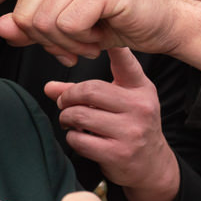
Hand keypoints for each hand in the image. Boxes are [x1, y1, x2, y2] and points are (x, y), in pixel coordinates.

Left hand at [0, 0, 200, 69]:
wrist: (160, 23)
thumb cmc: (108, 23)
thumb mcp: (63, 30)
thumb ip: (29, 28)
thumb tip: (2, 27)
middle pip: (23, 15)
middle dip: (49, 41)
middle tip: (78, 38)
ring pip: (43, 23)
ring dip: (67, 43)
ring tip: (91, 33)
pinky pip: (67, 25)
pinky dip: (83, 41)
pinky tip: (102, 32)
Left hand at [44, 48, 179, 200]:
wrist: (151, 165)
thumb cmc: (130, 126)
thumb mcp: (118, 102)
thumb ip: (85, 91)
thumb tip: (48, 88)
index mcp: (141, 89)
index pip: (125, 62)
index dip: (113, 47)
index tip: (93, 35)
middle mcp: (140, 107)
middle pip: (89, 90)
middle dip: (68, 97)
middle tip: (64, 104)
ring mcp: (131, 131)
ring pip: (80, 115)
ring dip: (67, 118)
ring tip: (71, 121)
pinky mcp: (119, 153)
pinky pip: (79, 139)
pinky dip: (73, 138)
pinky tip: (81, 137)